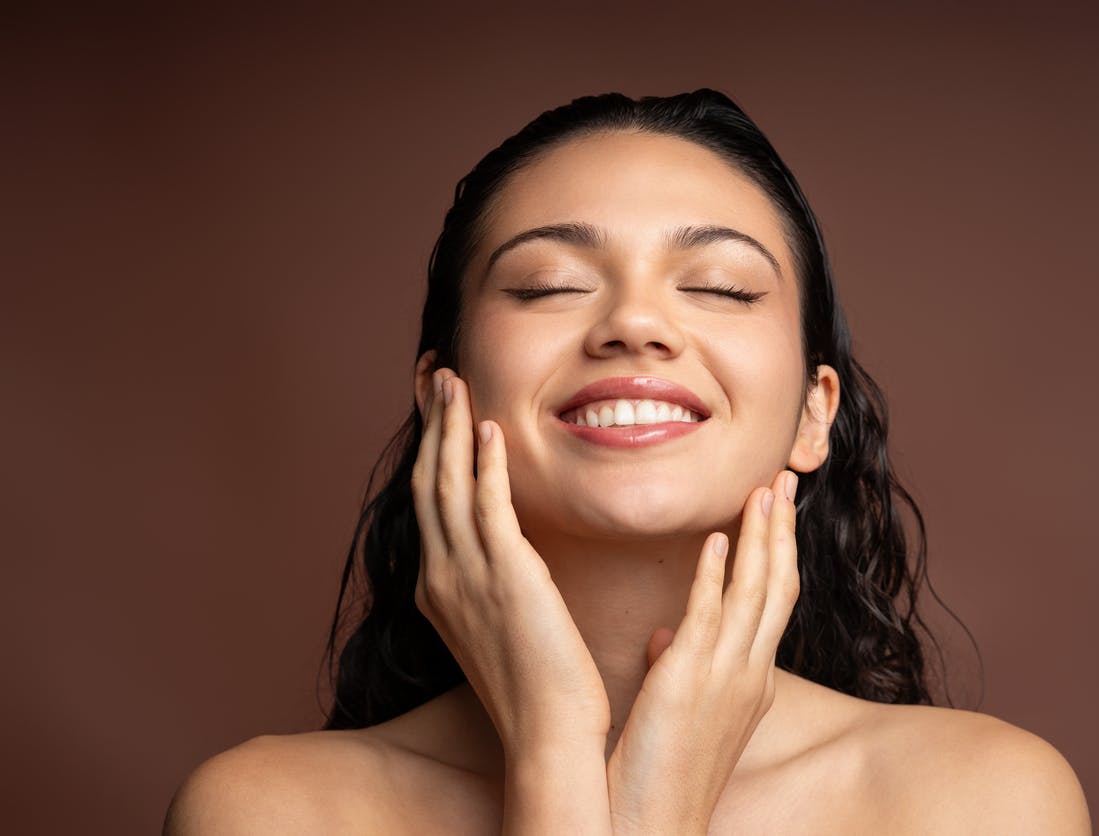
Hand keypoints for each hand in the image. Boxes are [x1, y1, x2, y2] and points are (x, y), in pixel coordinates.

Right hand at [411, 369, 611, 758]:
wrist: (547, 729)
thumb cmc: (536, 684)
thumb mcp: (500, 625)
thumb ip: (494, 583)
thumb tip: (509, 555)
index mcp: (437, 588)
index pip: (428, 502)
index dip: (431, 450)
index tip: (438, 409)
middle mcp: (441, 576)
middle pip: (428, 481)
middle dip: (432, 423)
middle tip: (437, 374)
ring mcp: (466, 575)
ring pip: (448, 484)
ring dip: (452, 427)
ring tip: (454, 380)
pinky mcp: (505, 575)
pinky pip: (488, 506)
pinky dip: (484, 464)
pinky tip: (490, 429)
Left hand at [605, 470, 800, 834]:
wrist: (656, 826)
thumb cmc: (663, 773)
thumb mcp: (679, 712)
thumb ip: (677, 666)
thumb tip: (663, 634)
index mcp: (751, 679)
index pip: (774, 601)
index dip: (778, 550)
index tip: (776, 509)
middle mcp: (749, 673)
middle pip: (778, 586)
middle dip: (783, 530)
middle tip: (786, 478)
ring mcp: (725, 677)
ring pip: (754, 593)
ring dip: (761, 538)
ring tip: (765, 490)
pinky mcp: (689, 682)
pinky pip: (708, 618)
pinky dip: (716, 576)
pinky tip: (717, 540)